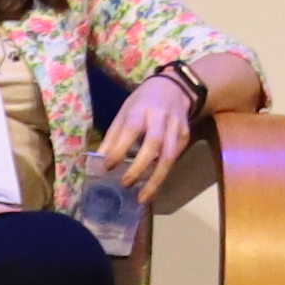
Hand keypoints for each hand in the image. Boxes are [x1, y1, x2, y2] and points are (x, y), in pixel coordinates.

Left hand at [96, 65, 197, 201]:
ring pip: (170, 155)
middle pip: (154, 144)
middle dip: (139, 166)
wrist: (174, 87)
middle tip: (125, 184)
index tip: (107, 167)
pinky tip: (153, 185)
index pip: (131, 130)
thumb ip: (113, 136)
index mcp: (141, 109)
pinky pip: (176, 158)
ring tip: (143, 197)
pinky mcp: (186, 136)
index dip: (119, 149)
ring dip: (156, 178)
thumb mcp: (124, 112)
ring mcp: (176, 127)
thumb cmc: (143, 102)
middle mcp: (160, 118)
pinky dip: (164, 173)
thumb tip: (98, 161)